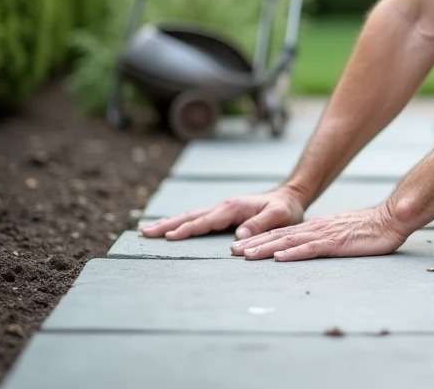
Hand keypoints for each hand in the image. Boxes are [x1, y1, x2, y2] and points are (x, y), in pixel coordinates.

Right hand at [138, 187, 305, 240]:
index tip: (168, 236)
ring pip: (190, 216)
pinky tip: (170, 228)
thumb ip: (261, 225)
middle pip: (190, 216)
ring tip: (146, 230)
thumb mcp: (279, 216)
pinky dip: (180, 222)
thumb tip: (237, 237)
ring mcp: (221, 208)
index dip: (187, 229)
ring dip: (169, 222)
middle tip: (143, 232)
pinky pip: (197, 218)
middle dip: (167, 224)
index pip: (205, 221)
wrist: (290, 197)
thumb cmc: (286, 209)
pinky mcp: (222, 213)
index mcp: (233, 207)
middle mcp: (223, 206)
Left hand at [230, 201, 408, 261]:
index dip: (260, 239)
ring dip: (265, 248)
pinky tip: (278, 258)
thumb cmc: (371, 229)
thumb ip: (327, 239)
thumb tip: (312, 246)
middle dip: (254, 243)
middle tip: (232, 250)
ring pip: (289, 242)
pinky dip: (292, 254)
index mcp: (317, 226)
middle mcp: (316, 228)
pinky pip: (311, 249)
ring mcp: (325, 234)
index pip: (283, 233)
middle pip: (279, 236)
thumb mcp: (343, 233)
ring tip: (245, 255)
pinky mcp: (336, 243)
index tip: (241, 246)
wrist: (392, 218)